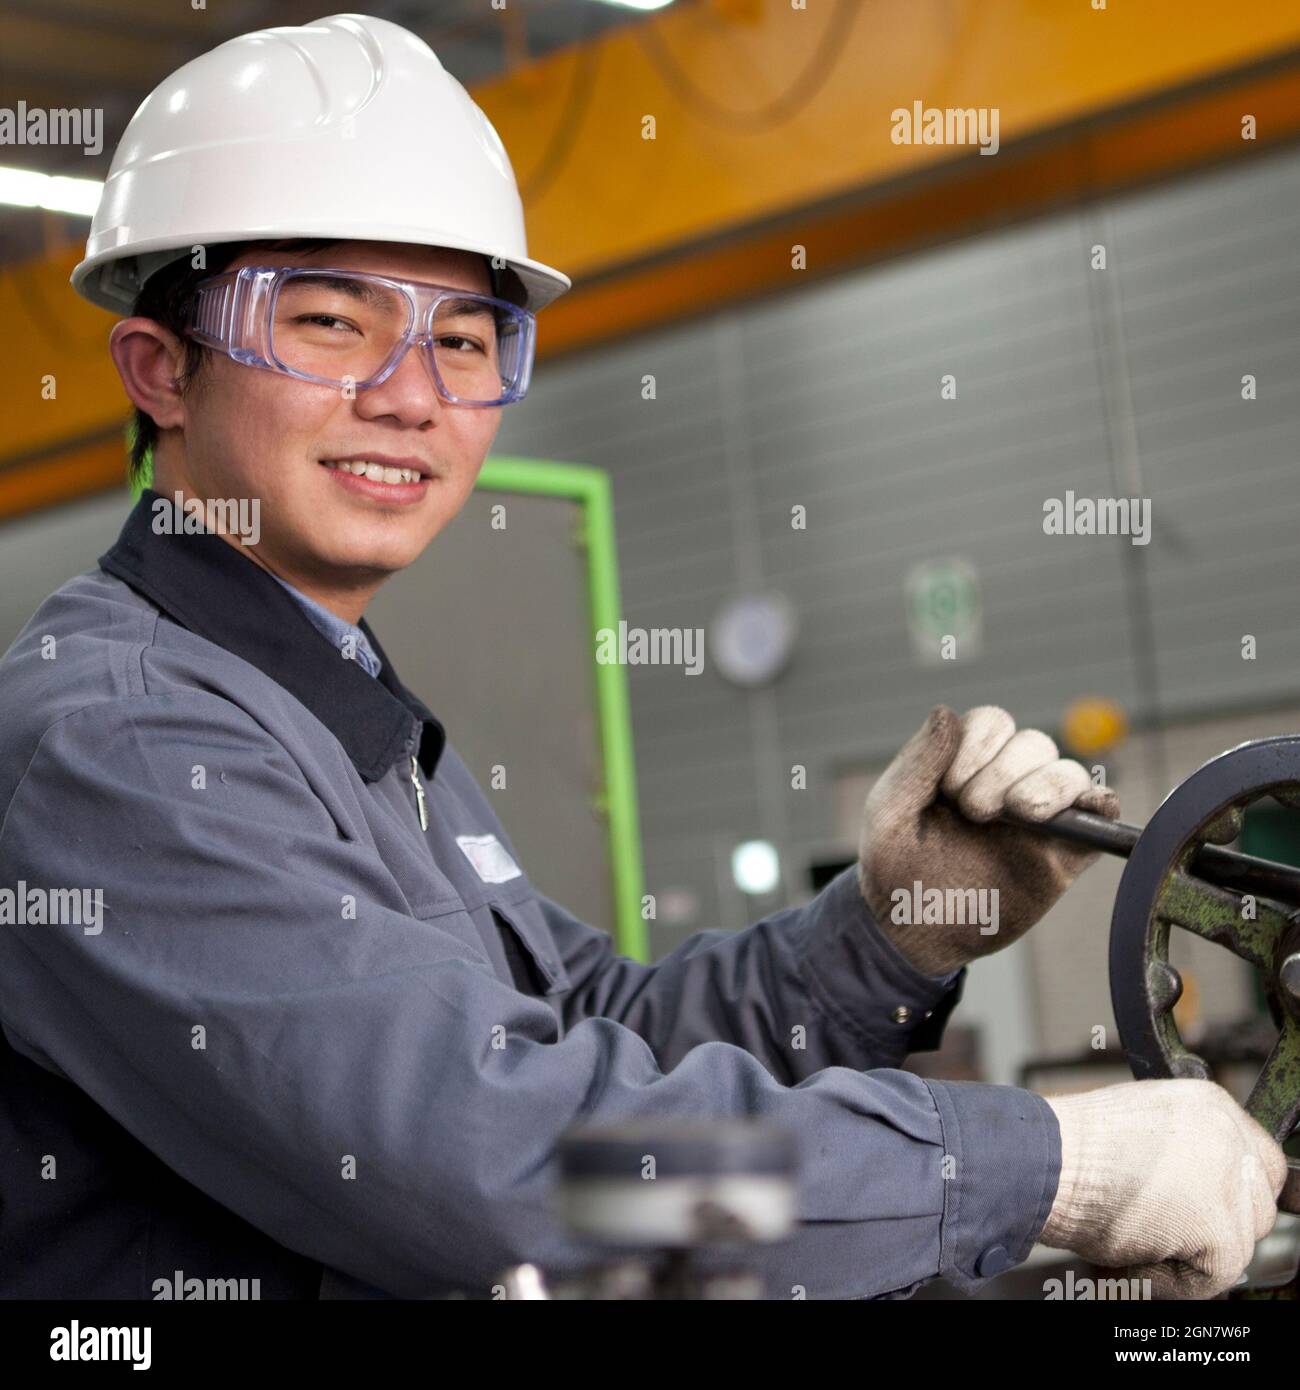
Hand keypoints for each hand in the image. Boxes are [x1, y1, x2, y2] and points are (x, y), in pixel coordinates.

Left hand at [857, 704, 1117, 973]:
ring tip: (1017, 814)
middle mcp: (1005, 783)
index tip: (948, 789)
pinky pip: (1100, 815)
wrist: (913, 932)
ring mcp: (1038, 817)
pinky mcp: (1064, 854)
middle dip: (1003, 770)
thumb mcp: (890, 812)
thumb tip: (947, 710)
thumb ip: (917, 762)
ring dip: (1046, 785)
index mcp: (964, 764)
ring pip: (1068, 772)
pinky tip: (1080, 815)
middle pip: (1033, 743)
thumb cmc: (894, 868)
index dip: (977, 745)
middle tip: (973, 812)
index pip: (992, 723)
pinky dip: (1099, 805)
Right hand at [1041, 1079, 1287, 1297]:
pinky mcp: (1221, 1228)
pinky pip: (1214, 1275)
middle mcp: (1227, 1134)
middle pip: (1258, 1202)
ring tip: (1140, 1239)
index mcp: (1209, 1104)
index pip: (1259, 1159)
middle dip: (1220, 1224)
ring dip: (1193, 1252)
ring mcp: (1228, 1181)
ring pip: (1240, 1241)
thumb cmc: (1073, 1147)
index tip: (1208, 1210)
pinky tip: (1135, 1258)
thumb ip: (1184, 1144)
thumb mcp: (1140, 1123)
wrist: (1047, 1160)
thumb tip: (1198, 1184)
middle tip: (1168, 1231)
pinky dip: (1172, 1279)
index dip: (1235, 1190)